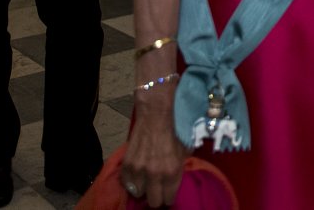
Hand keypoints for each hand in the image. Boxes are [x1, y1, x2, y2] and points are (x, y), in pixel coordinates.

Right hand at [121, 89, 187, 206]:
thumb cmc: (176, 127)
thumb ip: (181, 167)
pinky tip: (137, 175)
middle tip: (158, 190)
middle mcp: (154, 174)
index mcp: (172, 171)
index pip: (169, 199)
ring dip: (143, 188)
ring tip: (147, 181)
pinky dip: (131, 181)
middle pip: (153, 201)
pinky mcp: (127, 163)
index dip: (169, 198)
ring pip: (138, 193)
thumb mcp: (186, 149)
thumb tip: (176, 179)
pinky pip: (126, 183)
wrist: (157, 112)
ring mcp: (138, 169)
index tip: (168, 194)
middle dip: (157, 197)